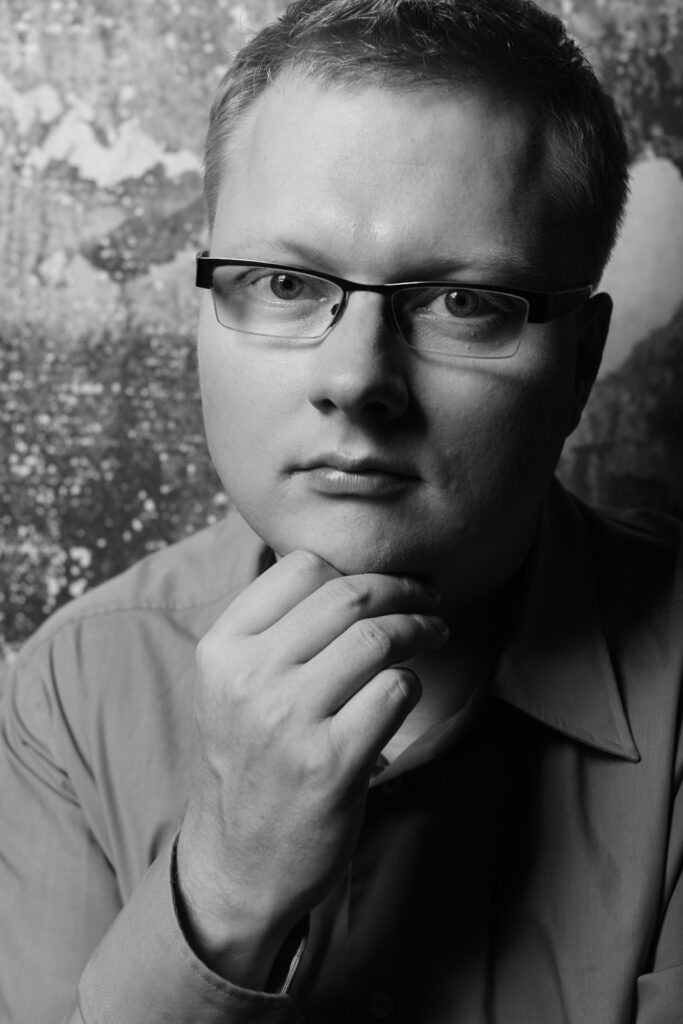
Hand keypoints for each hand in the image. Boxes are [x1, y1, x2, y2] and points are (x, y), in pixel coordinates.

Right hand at [176, 550, 447, 987]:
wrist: (239, 862)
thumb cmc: (250, 761)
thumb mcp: (231, 687)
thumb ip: (273, 630)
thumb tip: (353, 574)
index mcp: (221, 648)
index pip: (300, 568)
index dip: (354, 566)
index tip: (384, 579)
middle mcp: (249, 677)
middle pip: (347, 595)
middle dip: (403, 588)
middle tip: (429, 596)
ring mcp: (289, 720)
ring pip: (378, 637)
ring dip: (421, 628)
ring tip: (435, 633)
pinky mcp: (332, 763)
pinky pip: (395, 691)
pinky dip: (413, 682)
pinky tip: (409, 691)